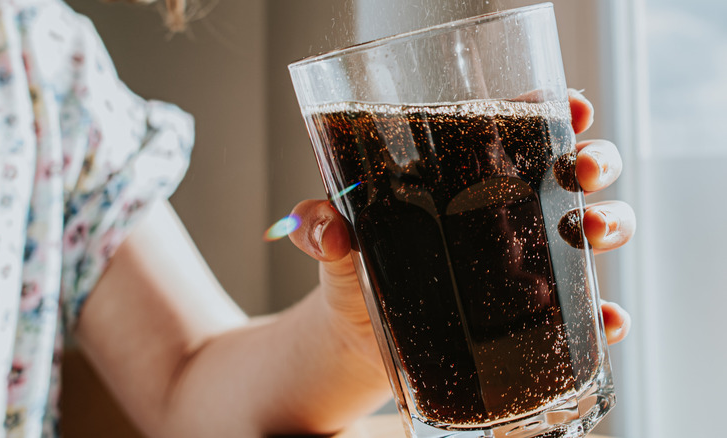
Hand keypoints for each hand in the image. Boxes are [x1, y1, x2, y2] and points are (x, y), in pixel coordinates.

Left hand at [289, 89, 634, 366]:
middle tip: (581, 171)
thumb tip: (327, 231)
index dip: (553, 111)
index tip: (570, 109)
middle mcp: (506, 211)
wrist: (359, 342)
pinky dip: (602, 314)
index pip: (519, 128)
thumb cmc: (354, 275)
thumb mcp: (335, 244)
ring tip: (592, 232)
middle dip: (593, 162)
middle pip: (572, 170)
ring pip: (592, 228)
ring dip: (610, 222)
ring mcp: (527, 260)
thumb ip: (320, 225)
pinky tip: (606, 320)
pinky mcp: (532, 313)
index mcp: (465, 177)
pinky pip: (582, 310)